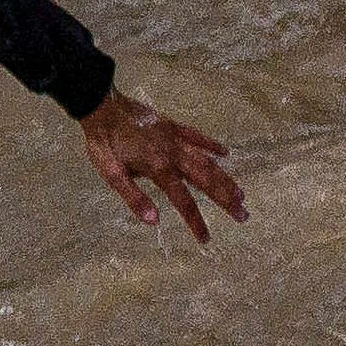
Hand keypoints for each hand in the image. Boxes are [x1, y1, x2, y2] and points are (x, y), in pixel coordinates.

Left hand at [77, 89, 245, 243]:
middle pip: (206, 181)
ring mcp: (175, 139)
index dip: (195, 222)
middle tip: (243, 215)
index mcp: (159, 169)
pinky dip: (211, 145)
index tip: (206, 239)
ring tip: (241, 193)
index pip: (184, 201)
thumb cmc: (104, 142)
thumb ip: (134, 198)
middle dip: (226, 200)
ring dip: (225, 178)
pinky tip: (225, 153)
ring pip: (207, 161)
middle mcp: (173, 154)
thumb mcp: (112, 174)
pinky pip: (196, 136)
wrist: (101, 105)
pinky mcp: (172, 126)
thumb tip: (154, 221)